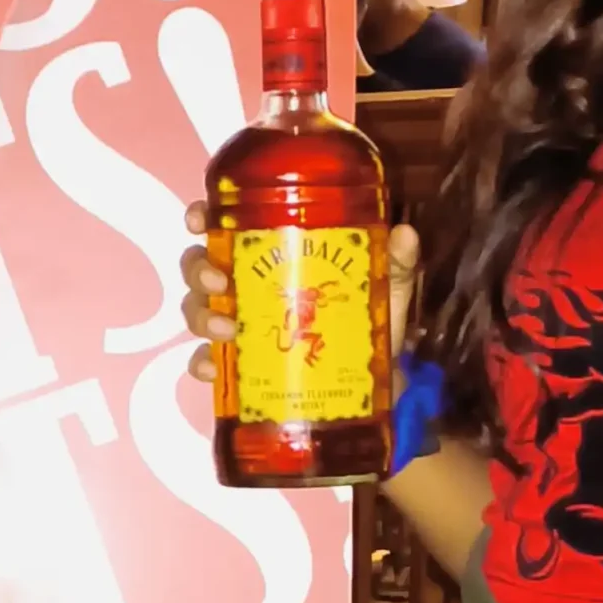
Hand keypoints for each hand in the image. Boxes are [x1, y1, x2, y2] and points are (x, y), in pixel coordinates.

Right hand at [179, 201, 419, 383]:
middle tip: (219, 280)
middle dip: (199, 269)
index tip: (199, 219)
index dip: (202, 218)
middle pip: (201, 266)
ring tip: (226, 327)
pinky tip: (214, 368)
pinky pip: (208, 364)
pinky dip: (203, 365)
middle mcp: (247, 286)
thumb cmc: (372, 322)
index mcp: (274, 256)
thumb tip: (404, 233)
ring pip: (197, 310)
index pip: (226, 227)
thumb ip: (396, 261)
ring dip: (201, 314)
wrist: (377, 385)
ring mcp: (240, 328)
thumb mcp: (387, 286)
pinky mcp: (243, 370)